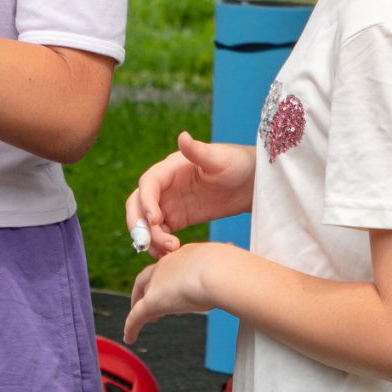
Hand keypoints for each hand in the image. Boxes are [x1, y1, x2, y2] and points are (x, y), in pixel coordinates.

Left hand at [123, 242, 234, 343]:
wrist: (218, 271)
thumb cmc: (232, 269)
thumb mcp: (233, 268)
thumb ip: (234, 271)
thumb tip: (248, 269)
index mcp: (187, 255)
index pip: (173, 266)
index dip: (171, 277)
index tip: (174, 287)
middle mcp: (168, 264)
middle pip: (150, 277)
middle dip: (149, 290)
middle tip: (150, 302)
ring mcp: (158, 282)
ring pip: (143, 296)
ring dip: (141, 308)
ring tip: (146, 320)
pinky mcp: (152, 301)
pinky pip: (136, 316)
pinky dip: (131, 326)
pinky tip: (129, 337)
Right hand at [125, 131, 255, 257]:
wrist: (253, 182)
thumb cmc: (238, 163)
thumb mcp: (220, 159)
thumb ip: (199, 151)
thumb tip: (182, 136)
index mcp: (170, 168)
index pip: (148, 184)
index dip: (147, 201)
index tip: (156, 220)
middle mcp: (165, 185)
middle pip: (138, 204)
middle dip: (138, 224)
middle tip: (151, 243)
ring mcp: (170, 203)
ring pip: (147, 222)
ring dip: (150, 238)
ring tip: (171, 252)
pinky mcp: (179, 218)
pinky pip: (161, 233)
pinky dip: (160, 245)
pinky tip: (173, 256)